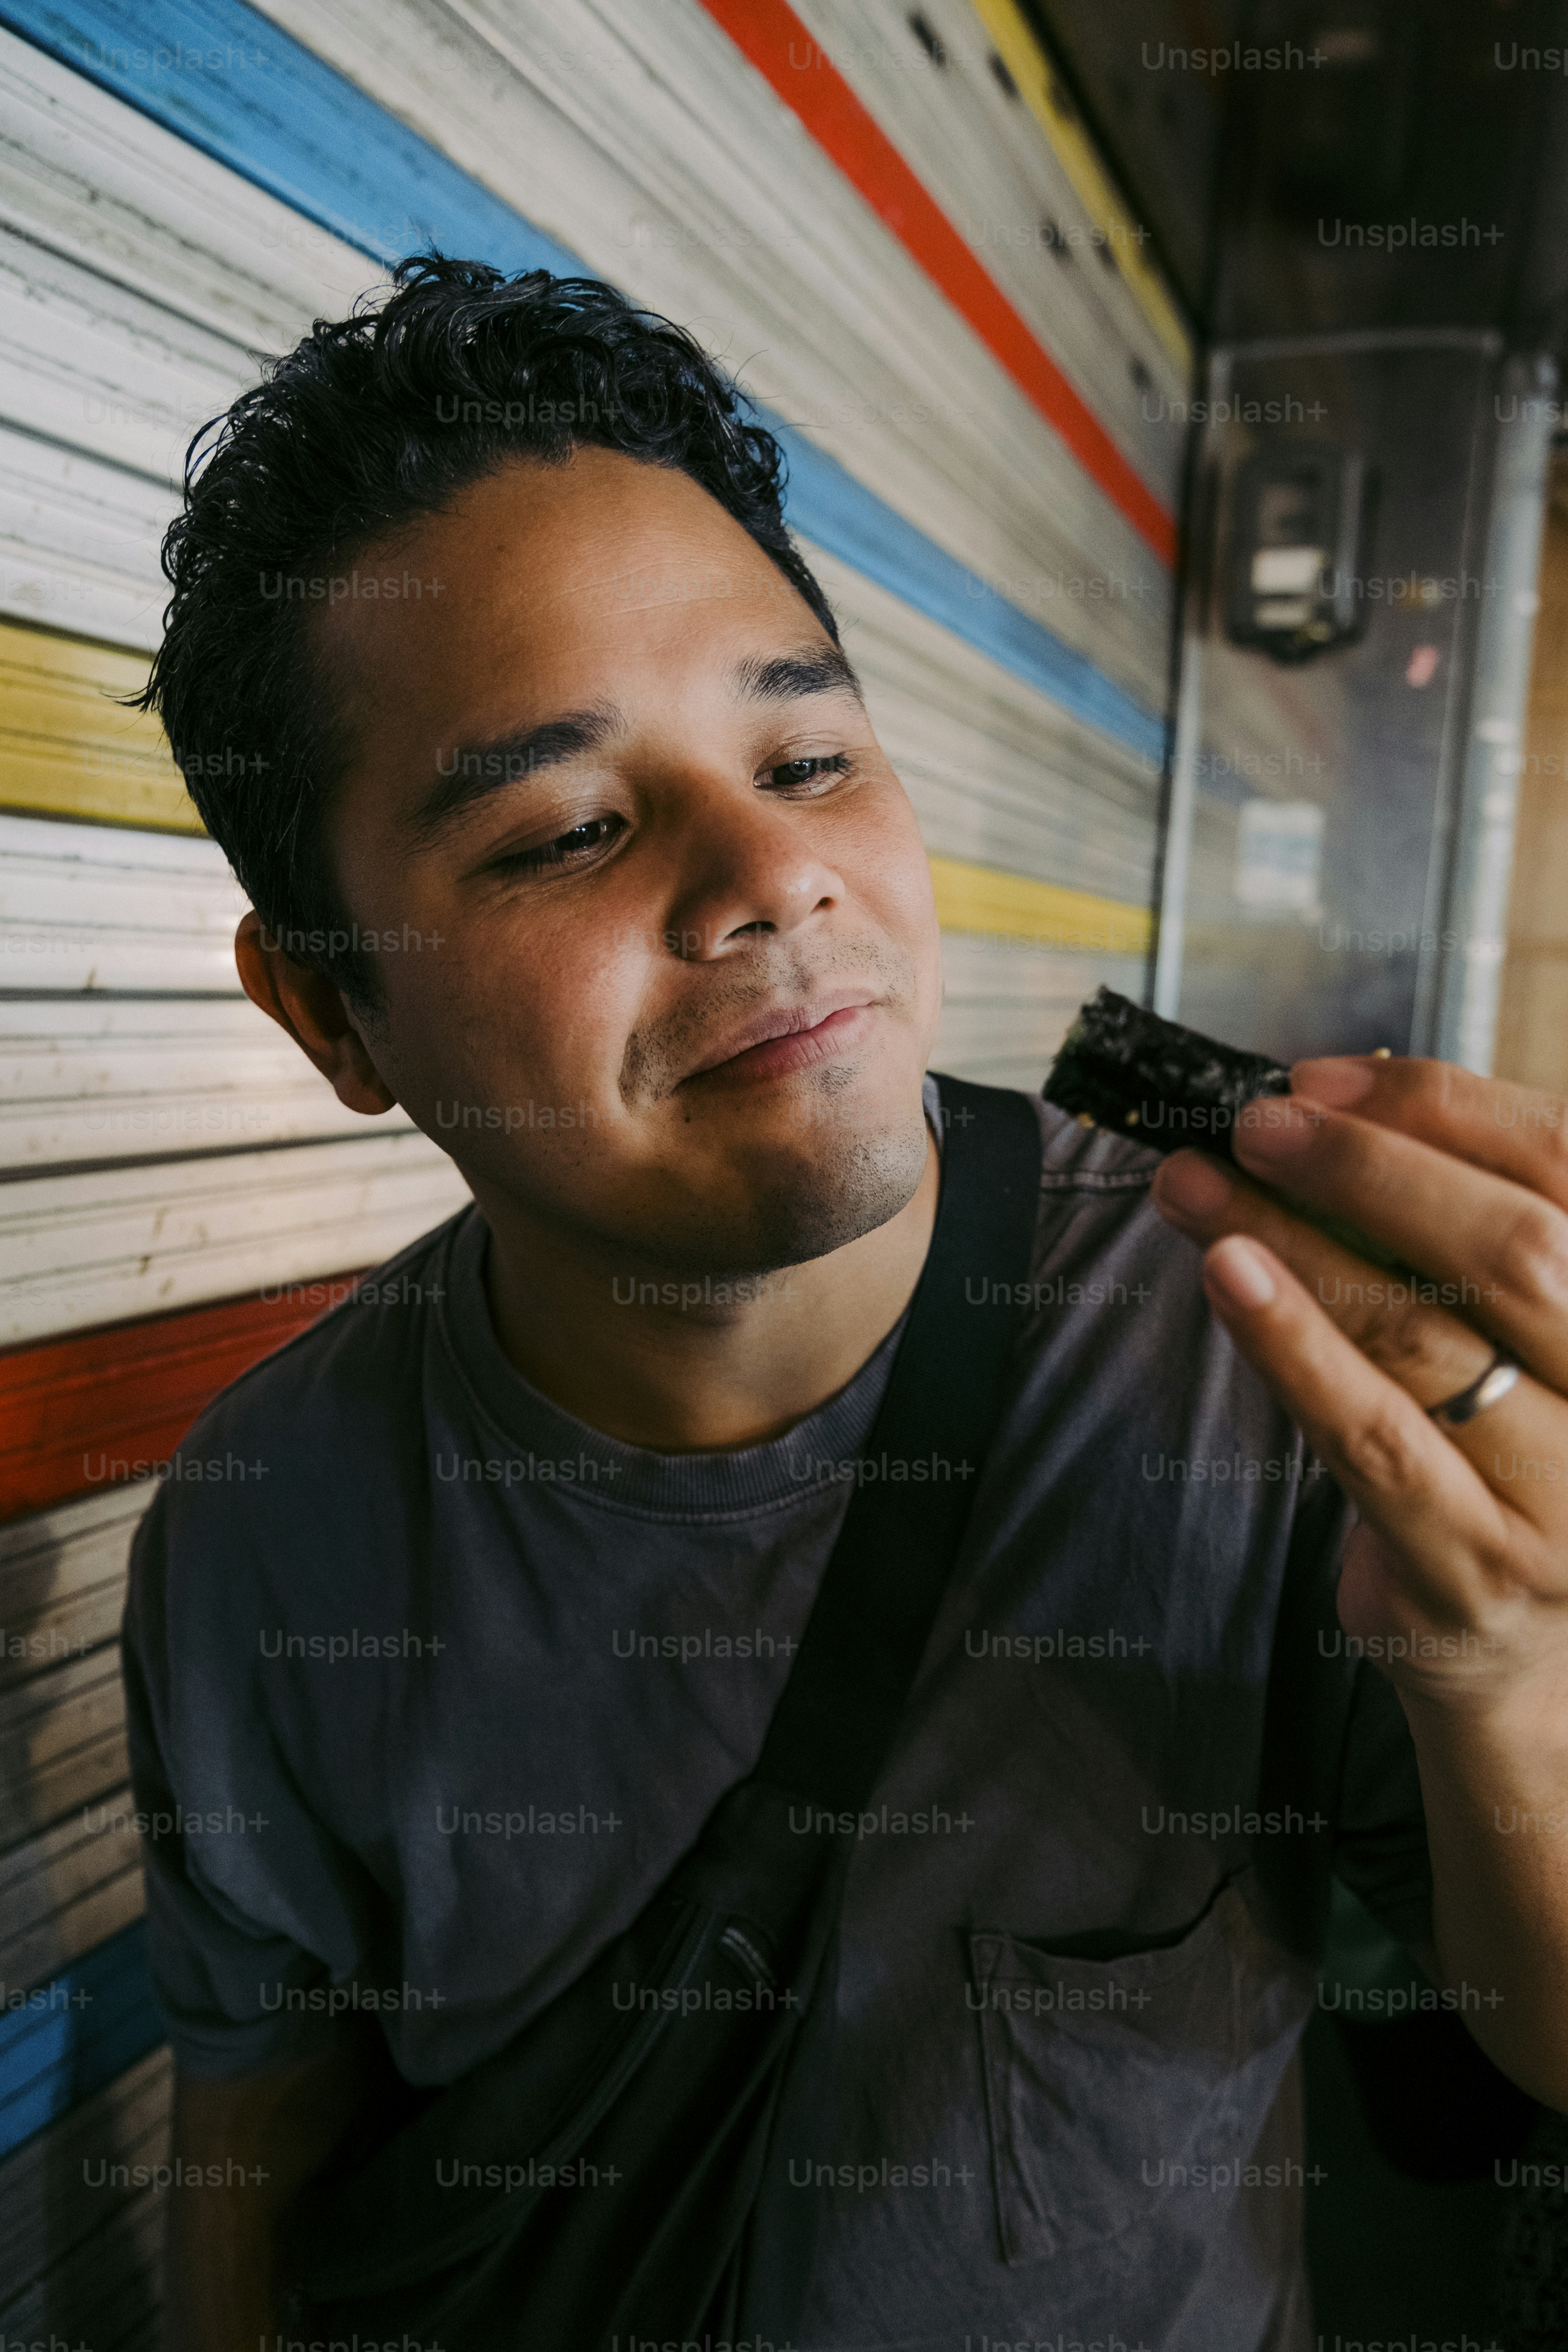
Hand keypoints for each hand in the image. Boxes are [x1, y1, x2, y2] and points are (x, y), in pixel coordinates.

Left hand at [1150, 1056, 1567, 1723]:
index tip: (1321, 1082)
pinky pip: (1371, 1434)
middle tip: (1255, 1126)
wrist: (1532, 1660)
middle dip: (1368, 1167)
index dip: (1444, 1106)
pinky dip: (1293, 1344)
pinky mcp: (1476, 1561)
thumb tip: (1345, 1101)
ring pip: (1425, 1333)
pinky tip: (1228, 1276)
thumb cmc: (1514, 1458)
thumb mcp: (1524, 1332)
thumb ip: (1464, 1225)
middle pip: (1511, 1248)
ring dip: (1294, 1242)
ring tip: (1198, 1188)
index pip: (1564, 1165)